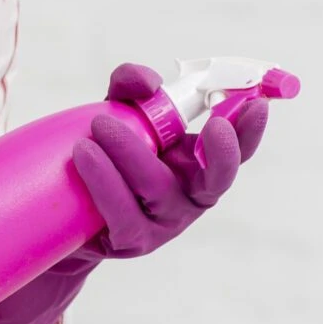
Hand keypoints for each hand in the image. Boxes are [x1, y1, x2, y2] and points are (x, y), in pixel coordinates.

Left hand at [72, 61, 269, 259]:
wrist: (65, 212)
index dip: (250, 131)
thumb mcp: (120, 114)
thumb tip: (148, 83)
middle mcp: (190, 196)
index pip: (235, 151)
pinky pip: (122, 213)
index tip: (257, 104)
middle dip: (220, 152)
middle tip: (209, 124)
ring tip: (99, 124)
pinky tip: (83, 155)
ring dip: (131, 152)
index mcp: (199, 166)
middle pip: (217, 179)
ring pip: (158, 188)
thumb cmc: (106, 157)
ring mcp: (163, 223)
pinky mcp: (130, 240)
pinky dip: (104, 181)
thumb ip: (133, 88)